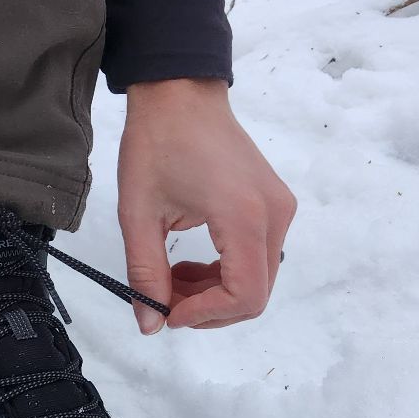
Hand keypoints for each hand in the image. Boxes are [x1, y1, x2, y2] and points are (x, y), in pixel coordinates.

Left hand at [118, 78, 295, 332]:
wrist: (180, 92)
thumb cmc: (156, 143)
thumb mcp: (139, 213)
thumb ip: (146, 272)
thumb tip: (151, 325)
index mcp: (243, 216)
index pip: (245, 295)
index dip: (206, 316)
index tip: (168, 312)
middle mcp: (273, 214)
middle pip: (256, 293)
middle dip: (209, 307)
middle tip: (166, 296)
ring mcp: (279, 208)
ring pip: (258, 278)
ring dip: (215, 291)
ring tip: (172, 276)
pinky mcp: (275, 203)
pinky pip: (258, 256)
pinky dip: (226, 270)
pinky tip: (192, 261)